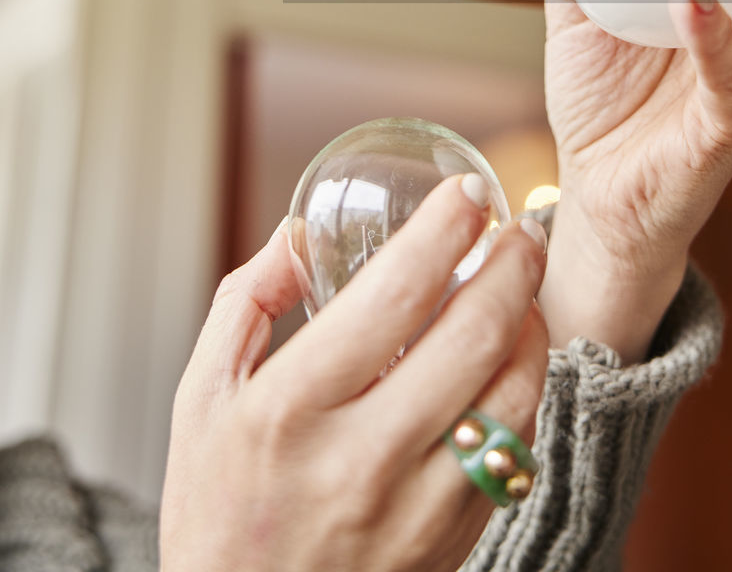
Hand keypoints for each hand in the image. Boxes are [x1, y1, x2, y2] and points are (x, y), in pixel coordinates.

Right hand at [160, 176, 548, 571]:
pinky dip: (523, 389)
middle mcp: (362, 459)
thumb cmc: (220, 510)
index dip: (441, 232)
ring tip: (523, 288)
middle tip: (519, 228)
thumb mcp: (200, 399)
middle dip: (511, 264)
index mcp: (292, 409)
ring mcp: (417, 507)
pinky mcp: (453, 539)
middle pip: (473, 336)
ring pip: (512, 393)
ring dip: (532, 325)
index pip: (392, 295)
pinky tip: (510, 358)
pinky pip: (513, 448)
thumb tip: (300, 232)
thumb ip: (248, 302)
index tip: (465, 195)